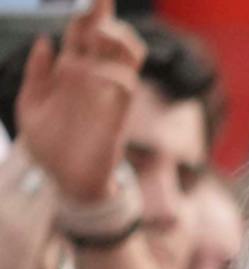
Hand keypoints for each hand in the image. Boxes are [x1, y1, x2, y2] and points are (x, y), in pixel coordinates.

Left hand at [13, 2, 138, 206]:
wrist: (65, 180)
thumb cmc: (48, 145)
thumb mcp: (29, 105)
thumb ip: (37, 73)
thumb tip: (46, 42)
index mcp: (68, 72)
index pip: (81, 34)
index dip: (87, 13)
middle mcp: (92, 78)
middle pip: (107, 36)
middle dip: (104, 15)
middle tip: (98, 0)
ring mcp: (107, 94)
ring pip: (127, 55)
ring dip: (118, 39)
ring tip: (100, 34)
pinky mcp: (117, 113)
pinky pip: (125, 84)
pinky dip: (113, 72)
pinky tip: (93, 72)